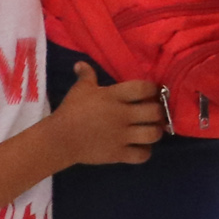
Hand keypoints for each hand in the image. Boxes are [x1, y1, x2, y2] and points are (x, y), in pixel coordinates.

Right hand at [50, 60, 165, 166]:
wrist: (59, 139)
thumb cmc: (71, 111)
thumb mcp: (79, 90)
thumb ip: (86, 75)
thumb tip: (81, 63)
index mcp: (114, 96)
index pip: (144, 88)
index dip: (153, 89)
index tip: (152, 92)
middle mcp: (122, 115)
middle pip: (155, 112)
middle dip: (159, 112)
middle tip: (154, 113)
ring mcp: (122, 136)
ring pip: (153, 134)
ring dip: (156, 132)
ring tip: (151, 130)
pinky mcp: (119, 154)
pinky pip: (142, 155)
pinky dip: (145, 152)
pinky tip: (140, 147)